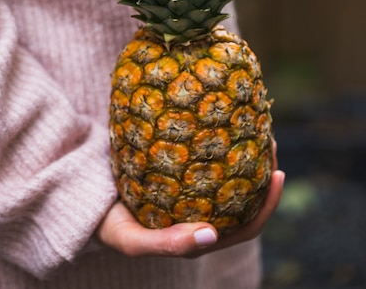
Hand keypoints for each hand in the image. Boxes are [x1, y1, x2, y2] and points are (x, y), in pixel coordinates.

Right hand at [96, 142, 283, 257]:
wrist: (86, 205)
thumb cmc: (111, 227)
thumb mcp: (133, 240)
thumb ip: (169, 244)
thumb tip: (213, 235)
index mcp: (201, 236)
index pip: (246, 226)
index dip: (267, 204)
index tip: (278, 173)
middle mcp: (202, 215)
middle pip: (245, 197)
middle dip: (264, 172)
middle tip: (270, 138)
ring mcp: (193, 195)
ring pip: (230, 177)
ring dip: (246, 155)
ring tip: (254, 125)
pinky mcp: (181, 176)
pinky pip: (209, 161)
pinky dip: (220, 145)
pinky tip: (222, 122)